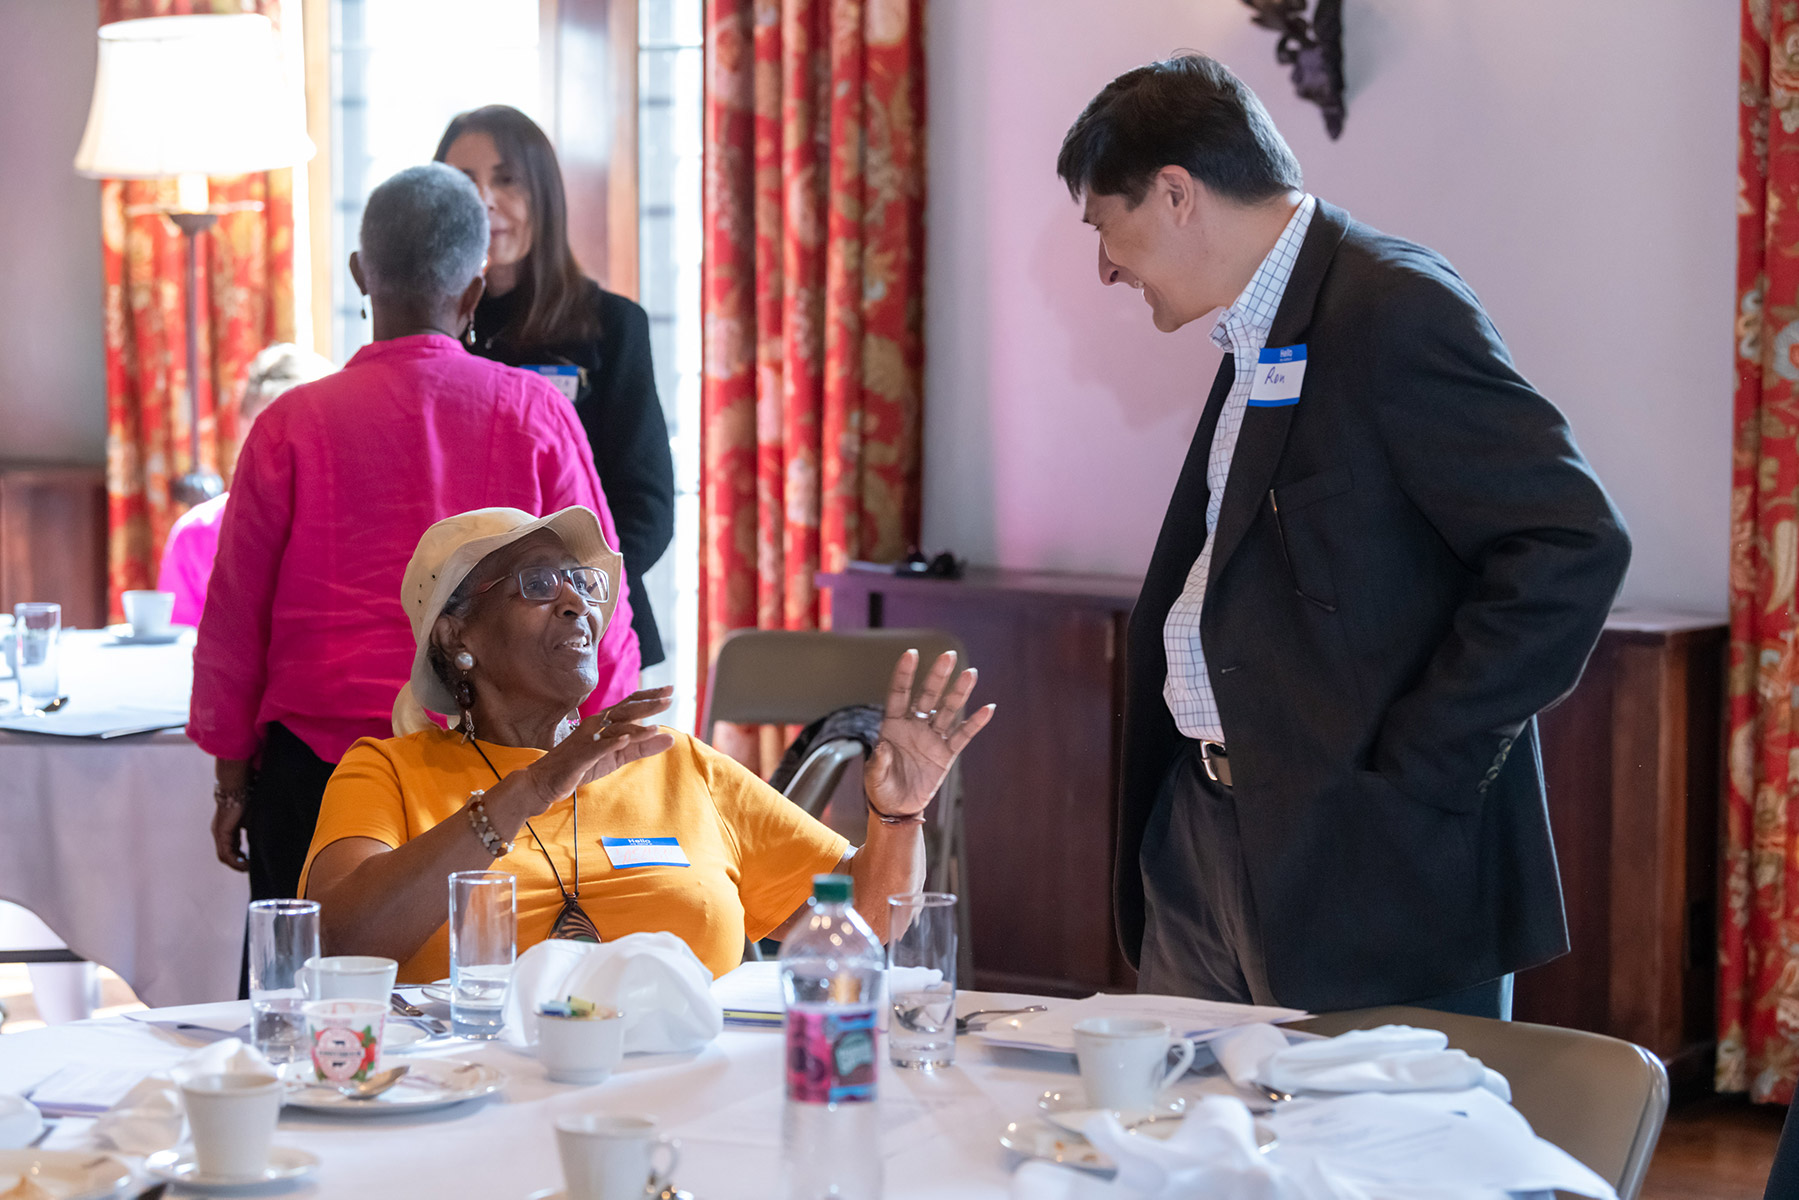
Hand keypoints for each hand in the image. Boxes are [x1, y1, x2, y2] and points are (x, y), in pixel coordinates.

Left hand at [211, 757, 250, 871]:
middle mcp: (220, 832)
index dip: (240, 857)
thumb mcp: (252, 819)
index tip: (251, 861)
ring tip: (248, 868)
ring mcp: (219, 833)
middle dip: (238, 863)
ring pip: (225, 856)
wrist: (237, 788)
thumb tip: (265, 839)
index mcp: (227, 828)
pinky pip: (226, 853)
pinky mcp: (221, 833)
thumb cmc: (246, 799)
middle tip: (250, 868)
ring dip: (236, 864)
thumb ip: (254, 829)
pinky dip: (235, 861)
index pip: (231, 847)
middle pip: (226, 855)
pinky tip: (245, 863)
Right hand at [575, 687, 677, 787]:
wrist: (548, 779)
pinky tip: (626, 741)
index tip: (670, 690)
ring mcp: (588, 739)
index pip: (629, 704)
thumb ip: (644, 747)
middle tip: (669, 699)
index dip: (649, 696)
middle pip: (625, 711)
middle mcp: (596, 725)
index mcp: (604, 722)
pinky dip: (612, 743)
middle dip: (647, 705)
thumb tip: (672, 738)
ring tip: (655, 727)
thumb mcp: (618, 757)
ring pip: (614, 730)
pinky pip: (598, 747)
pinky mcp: (581, 756)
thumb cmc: (584, 765)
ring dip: (635, 729)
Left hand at [865, 651, 994, 819]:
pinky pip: (963, 736)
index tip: (911, 654)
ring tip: (970, 673)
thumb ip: (878, 762)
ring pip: (948, 711)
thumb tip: (882, 746)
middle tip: (948, 656)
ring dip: (959, 692)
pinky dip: (975, 723)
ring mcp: (932, 738)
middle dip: (937, 676)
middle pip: (927, 696)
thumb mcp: (873, 777)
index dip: (904, 675)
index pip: (899, 695)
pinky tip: (988, 709)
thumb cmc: (881, 788)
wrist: (898, 807)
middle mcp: (914, 727)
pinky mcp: (946, 754)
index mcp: (893, 726)